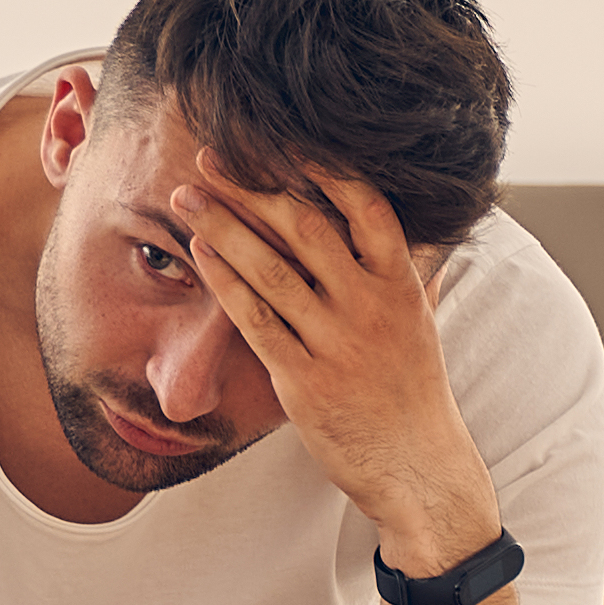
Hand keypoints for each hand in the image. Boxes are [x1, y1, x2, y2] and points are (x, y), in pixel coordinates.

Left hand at [175, 167, 494, 571]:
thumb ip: (406, 271)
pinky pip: (257, 321)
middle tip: (207, 157)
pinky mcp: (305, 380)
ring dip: (223, 226)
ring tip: (185, 197)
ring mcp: (337, 343)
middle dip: (251, 185)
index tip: (279, 136)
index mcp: (400, 284)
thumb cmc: (413, 391)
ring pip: (272, 269)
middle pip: (306, 226)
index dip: (322, 166)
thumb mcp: (419, 320)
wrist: (418, 469)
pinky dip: (226, 283)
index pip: (365, 205)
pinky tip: (200, 254)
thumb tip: (406, 225)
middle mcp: (370, 306)